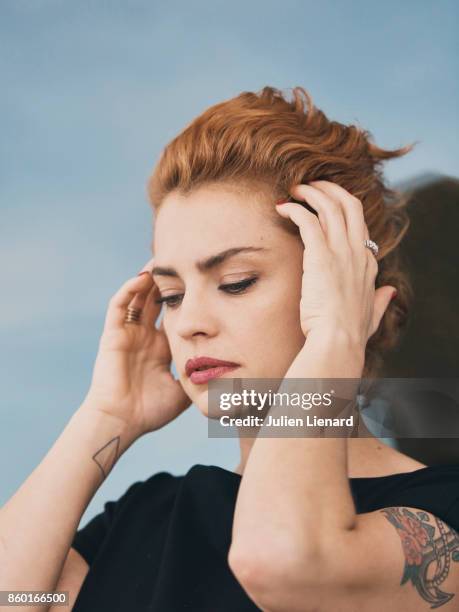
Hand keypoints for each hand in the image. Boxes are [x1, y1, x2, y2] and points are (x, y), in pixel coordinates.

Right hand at [82, 257, 191, 440]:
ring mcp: (128, 334)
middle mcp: (144, 336)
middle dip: (166, 282)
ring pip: (137, 297)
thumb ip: (199, 376)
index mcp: (160, 347)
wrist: (122, 422)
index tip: (202, 282)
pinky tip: (142, 278)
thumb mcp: (184, 389)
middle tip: (182, 261)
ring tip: (161, 260)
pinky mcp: (113, 335)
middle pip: (155, 300)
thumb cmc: (150, 411)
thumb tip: (225, 369)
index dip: (184, 298)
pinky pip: (119, 306)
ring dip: (147, 279)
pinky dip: (129, 290)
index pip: (173, 314)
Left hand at [275, 180, 395, 351]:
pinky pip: (309, 220)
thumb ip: (381, 302)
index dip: (342, 212)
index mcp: (368, 264)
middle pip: (350, 204)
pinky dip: (295, 209)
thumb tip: (391, 292)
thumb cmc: (350, 333)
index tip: (325, 208)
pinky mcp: (321, 255)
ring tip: (295, 190)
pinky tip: (283, 208)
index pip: (359, 226)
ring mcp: (341, 251)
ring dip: (311, 192)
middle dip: (331, 189)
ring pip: (329, 206)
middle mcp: (357, 252)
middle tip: (312, 185)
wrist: (338, 339)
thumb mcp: (373, 315)